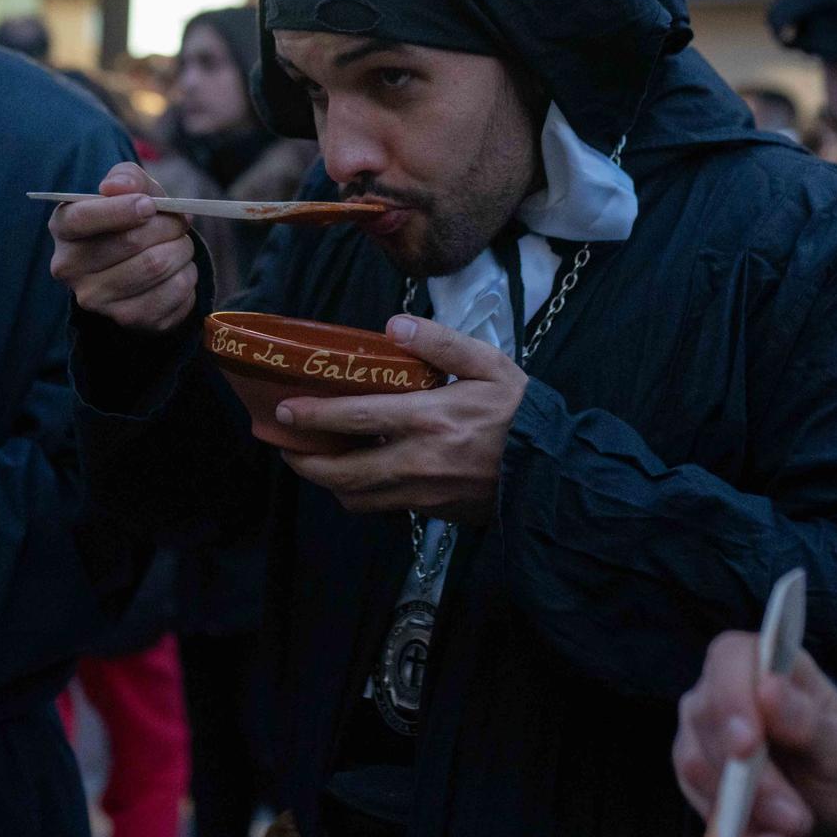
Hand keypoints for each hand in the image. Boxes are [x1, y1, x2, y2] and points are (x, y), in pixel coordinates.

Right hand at [47, 162, 198, 333]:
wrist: (142, 263)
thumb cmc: (132, 218)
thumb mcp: (129, 188)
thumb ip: (126, 178)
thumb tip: (117, 186)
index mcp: (63, 228)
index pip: (81, 219)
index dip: (120, 210)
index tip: (149, 205)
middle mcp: (69, 268)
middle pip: (129, 242)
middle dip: (167, 226)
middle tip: (180, 221)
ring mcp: (96, 300)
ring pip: (155, 266)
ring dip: (181, 249)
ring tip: (179, 244)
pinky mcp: (128, 320)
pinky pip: (173, 292)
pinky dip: (187, 275)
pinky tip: (178, 270)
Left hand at [276, 316, 525, 523]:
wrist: (553, 471)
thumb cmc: (519, 413)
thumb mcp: (489, 364)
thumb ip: (441, 342)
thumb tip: (394, 325)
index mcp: (428, 418)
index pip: (355, 417)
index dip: (313, 416)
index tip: (283, 410)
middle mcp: (417, 460)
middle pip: (341, 472)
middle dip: (303, 461)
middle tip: (284, 444)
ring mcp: (421, 492)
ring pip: (355, 497)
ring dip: (326, 482)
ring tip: (312, 460)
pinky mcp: (429, 511)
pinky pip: (379, 507)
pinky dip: (357, 493)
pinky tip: (355, 474)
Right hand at [673, 632, 836, 836]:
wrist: (824, 809)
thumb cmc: (833, 761)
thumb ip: (808, 719)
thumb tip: (769, 687)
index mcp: (762, 661)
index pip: (730, 657)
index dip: (733, 696)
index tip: (749, 745)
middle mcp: (719, 687)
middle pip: (708, 715)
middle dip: (750, 775)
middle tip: (794, 818)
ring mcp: (698, 728)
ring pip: (696, 762)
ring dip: (746, 805)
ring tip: (790, 831)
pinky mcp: (691, 769)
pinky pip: (695, 797)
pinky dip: (732, 824)